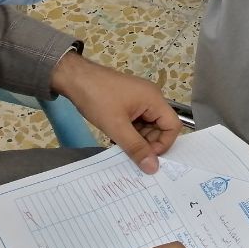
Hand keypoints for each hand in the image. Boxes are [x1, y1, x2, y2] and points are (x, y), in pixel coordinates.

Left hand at [51, 52, 180, 173]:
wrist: (75, 78)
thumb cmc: (98, 99)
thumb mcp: (116, 126)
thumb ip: (136, 147)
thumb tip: (153, 168)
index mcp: (155, 100)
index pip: (173, 126)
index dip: (163, 144)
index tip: (146, 157)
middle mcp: (152, 98)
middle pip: (160, 127)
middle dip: (148, 143)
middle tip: (130, 154)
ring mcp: (140, 99)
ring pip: (147, 126)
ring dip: (137, 139)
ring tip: (120, 145)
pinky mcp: (129, 101)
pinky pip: (137, 121)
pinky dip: (130, 132)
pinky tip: (116, 137)